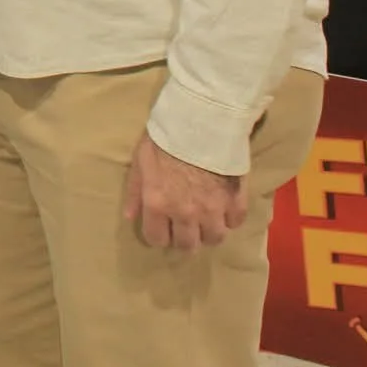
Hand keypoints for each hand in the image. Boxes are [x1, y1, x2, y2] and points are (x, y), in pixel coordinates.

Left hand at [123, 132, 246, 250]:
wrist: (203, 121)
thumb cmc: (166, 138)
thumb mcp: (141, 160)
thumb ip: (135, 191)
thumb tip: (130, 217)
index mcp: (158, 204)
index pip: (157, 239)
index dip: (159, 235)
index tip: (162, 227)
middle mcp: (185, 213)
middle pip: (188, 245)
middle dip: (184, 239)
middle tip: (185, 228)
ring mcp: (213, 210)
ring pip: (214, 239)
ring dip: (209, 232)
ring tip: (206, 221)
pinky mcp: (236, 201)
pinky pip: (235, 223)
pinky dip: (230, 218)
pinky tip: (224, 208)